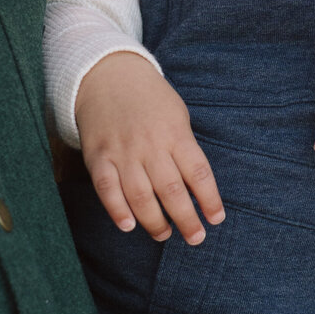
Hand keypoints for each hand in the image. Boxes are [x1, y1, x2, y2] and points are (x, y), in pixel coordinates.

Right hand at [74, 51, 224, 245]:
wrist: (108, 76)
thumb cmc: (151, 100)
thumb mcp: (177, 116)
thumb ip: (184, 149)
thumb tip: (196, 189)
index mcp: (175, 133)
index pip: (198, 172)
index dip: (209, 199)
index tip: (215, 219)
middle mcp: (150, 145)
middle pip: (171, 190)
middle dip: (185, 219)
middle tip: (195, 237)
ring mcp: (123, 152)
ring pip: (140, 195)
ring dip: (154, 221)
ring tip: (164, 235)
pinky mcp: (98, 157)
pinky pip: (107, 189)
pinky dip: (117, 210)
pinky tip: (129, 226)